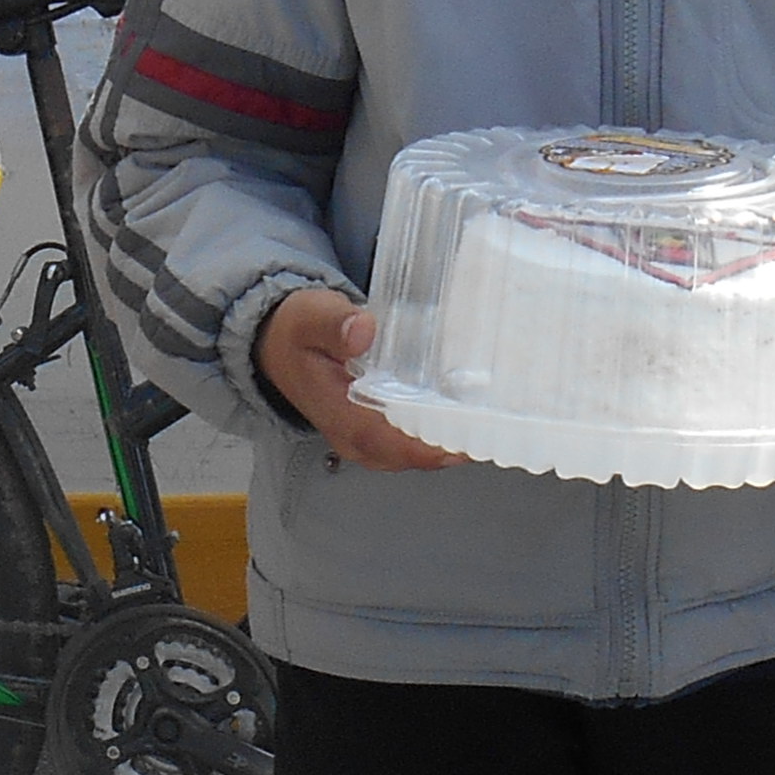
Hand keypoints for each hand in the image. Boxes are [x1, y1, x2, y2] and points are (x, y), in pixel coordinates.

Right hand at [253, 287, 471, 471]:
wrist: (277, 343)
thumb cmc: (297, 331)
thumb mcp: (311, 317)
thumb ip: (335, 323)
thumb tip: (363, 332)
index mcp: (343, 418)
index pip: (399, 445)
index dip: (439, 444)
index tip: (476, 430)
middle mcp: (356, 440)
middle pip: (417, 456)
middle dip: (457, 443)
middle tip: (498, 420)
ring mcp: (365, 440)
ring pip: (418, 454)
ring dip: (451, 441)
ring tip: (490, 417)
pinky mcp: (374, 432)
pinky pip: (413, 443)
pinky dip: (439, 433)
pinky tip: (462, 412)